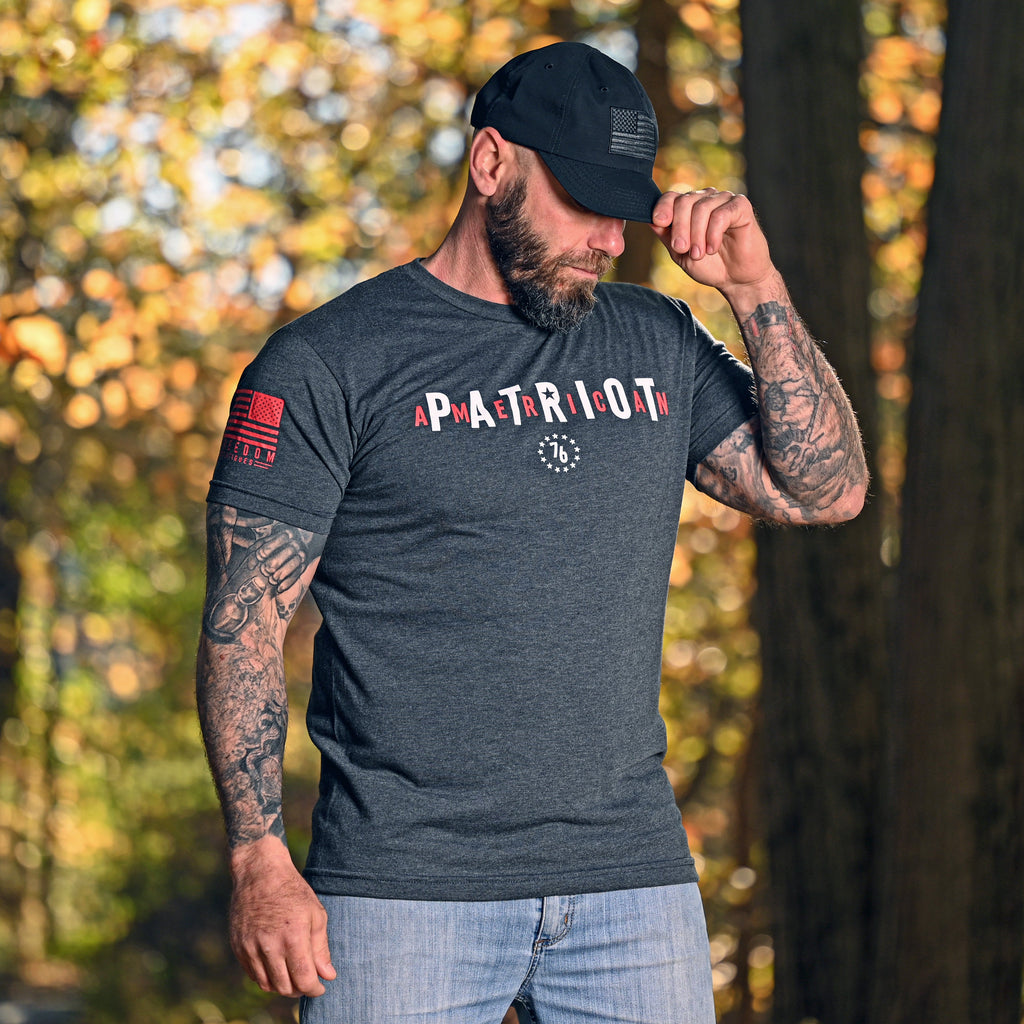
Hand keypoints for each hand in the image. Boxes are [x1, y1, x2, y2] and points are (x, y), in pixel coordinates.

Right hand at [228, 838, 336, 997]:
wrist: (259, 872)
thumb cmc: (293, 891)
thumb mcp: (316, 914)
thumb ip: (321, 948)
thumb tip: (328, 975)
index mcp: (293, 936)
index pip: (304, 979)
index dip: (314, 988)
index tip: (320, 987)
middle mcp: (269, 945)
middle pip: (284, 986)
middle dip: (299, 990)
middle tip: (307, 982)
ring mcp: (250, 947)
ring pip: (267, 984)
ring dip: (282, 987)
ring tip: (293, 977)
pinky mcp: (238, 946)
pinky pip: (252, 974)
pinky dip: (266, 977)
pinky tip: (277, 967)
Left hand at [651, 188, 776, 303]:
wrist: (736, 279)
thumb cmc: (709, 265)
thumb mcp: (681, 253)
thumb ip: (667, 236)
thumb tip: (650, 220)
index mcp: (689, 207)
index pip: (671, 197)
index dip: (663, 208)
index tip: (660, 223)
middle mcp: (706, 199)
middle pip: (685, 201)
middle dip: (680, 228)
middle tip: (683, 249)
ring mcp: (724, 200)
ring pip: (702, 208)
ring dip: (697, 234)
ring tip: (699, 254)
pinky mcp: (741, 206)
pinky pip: (721, 214)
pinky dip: (713, 233)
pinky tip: (713, 247)